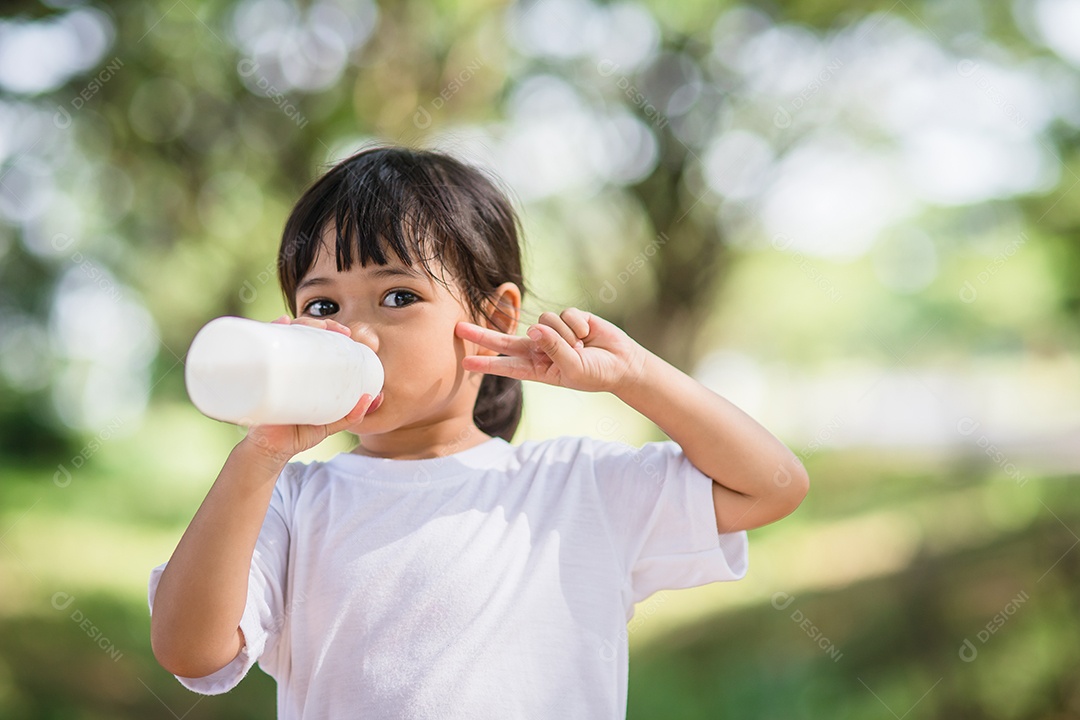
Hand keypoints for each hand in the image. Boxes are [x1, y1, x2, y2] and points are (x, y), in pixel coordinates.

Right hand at [241, 315, 374, 464]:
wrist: (270, 452)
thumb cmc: (296, 434)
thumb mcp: (328, 423)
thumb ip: (350, 415)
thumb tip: (374, 399)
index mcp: (300, 370)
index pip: (311, 340)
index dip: (327, 329)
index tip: (344, 332)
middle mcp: (283, 365)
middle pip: (297, 333)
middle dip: (315, 322)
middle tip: (334, 329)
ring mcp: (269, 368)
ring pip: (280, 335)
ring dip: (296, 323)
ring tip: (313, 325)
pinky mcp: (256, 377)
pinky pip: (257, 348)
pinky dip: (268, 331)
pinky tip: (281, 323)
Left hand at [455, 308, 648, 393]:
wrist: (622, 363)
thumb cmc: (596, 374)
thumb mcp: (572, 369)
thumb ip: (553, 349)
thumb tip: (535, 327)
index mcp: (537, 368)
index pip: (507, 365)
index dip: (486, 364)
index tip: (465, 363)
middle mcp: (539, 348)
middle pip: (506, 339)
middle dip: (482, 333)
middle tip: (458, 328)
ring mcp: (551, 331)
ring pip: (544, 322)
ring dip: (565, 335)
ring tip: (581, 347)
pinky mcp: (566, 317)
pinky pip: (564, 314)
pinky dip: (577, 325)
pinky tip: (587, 334)